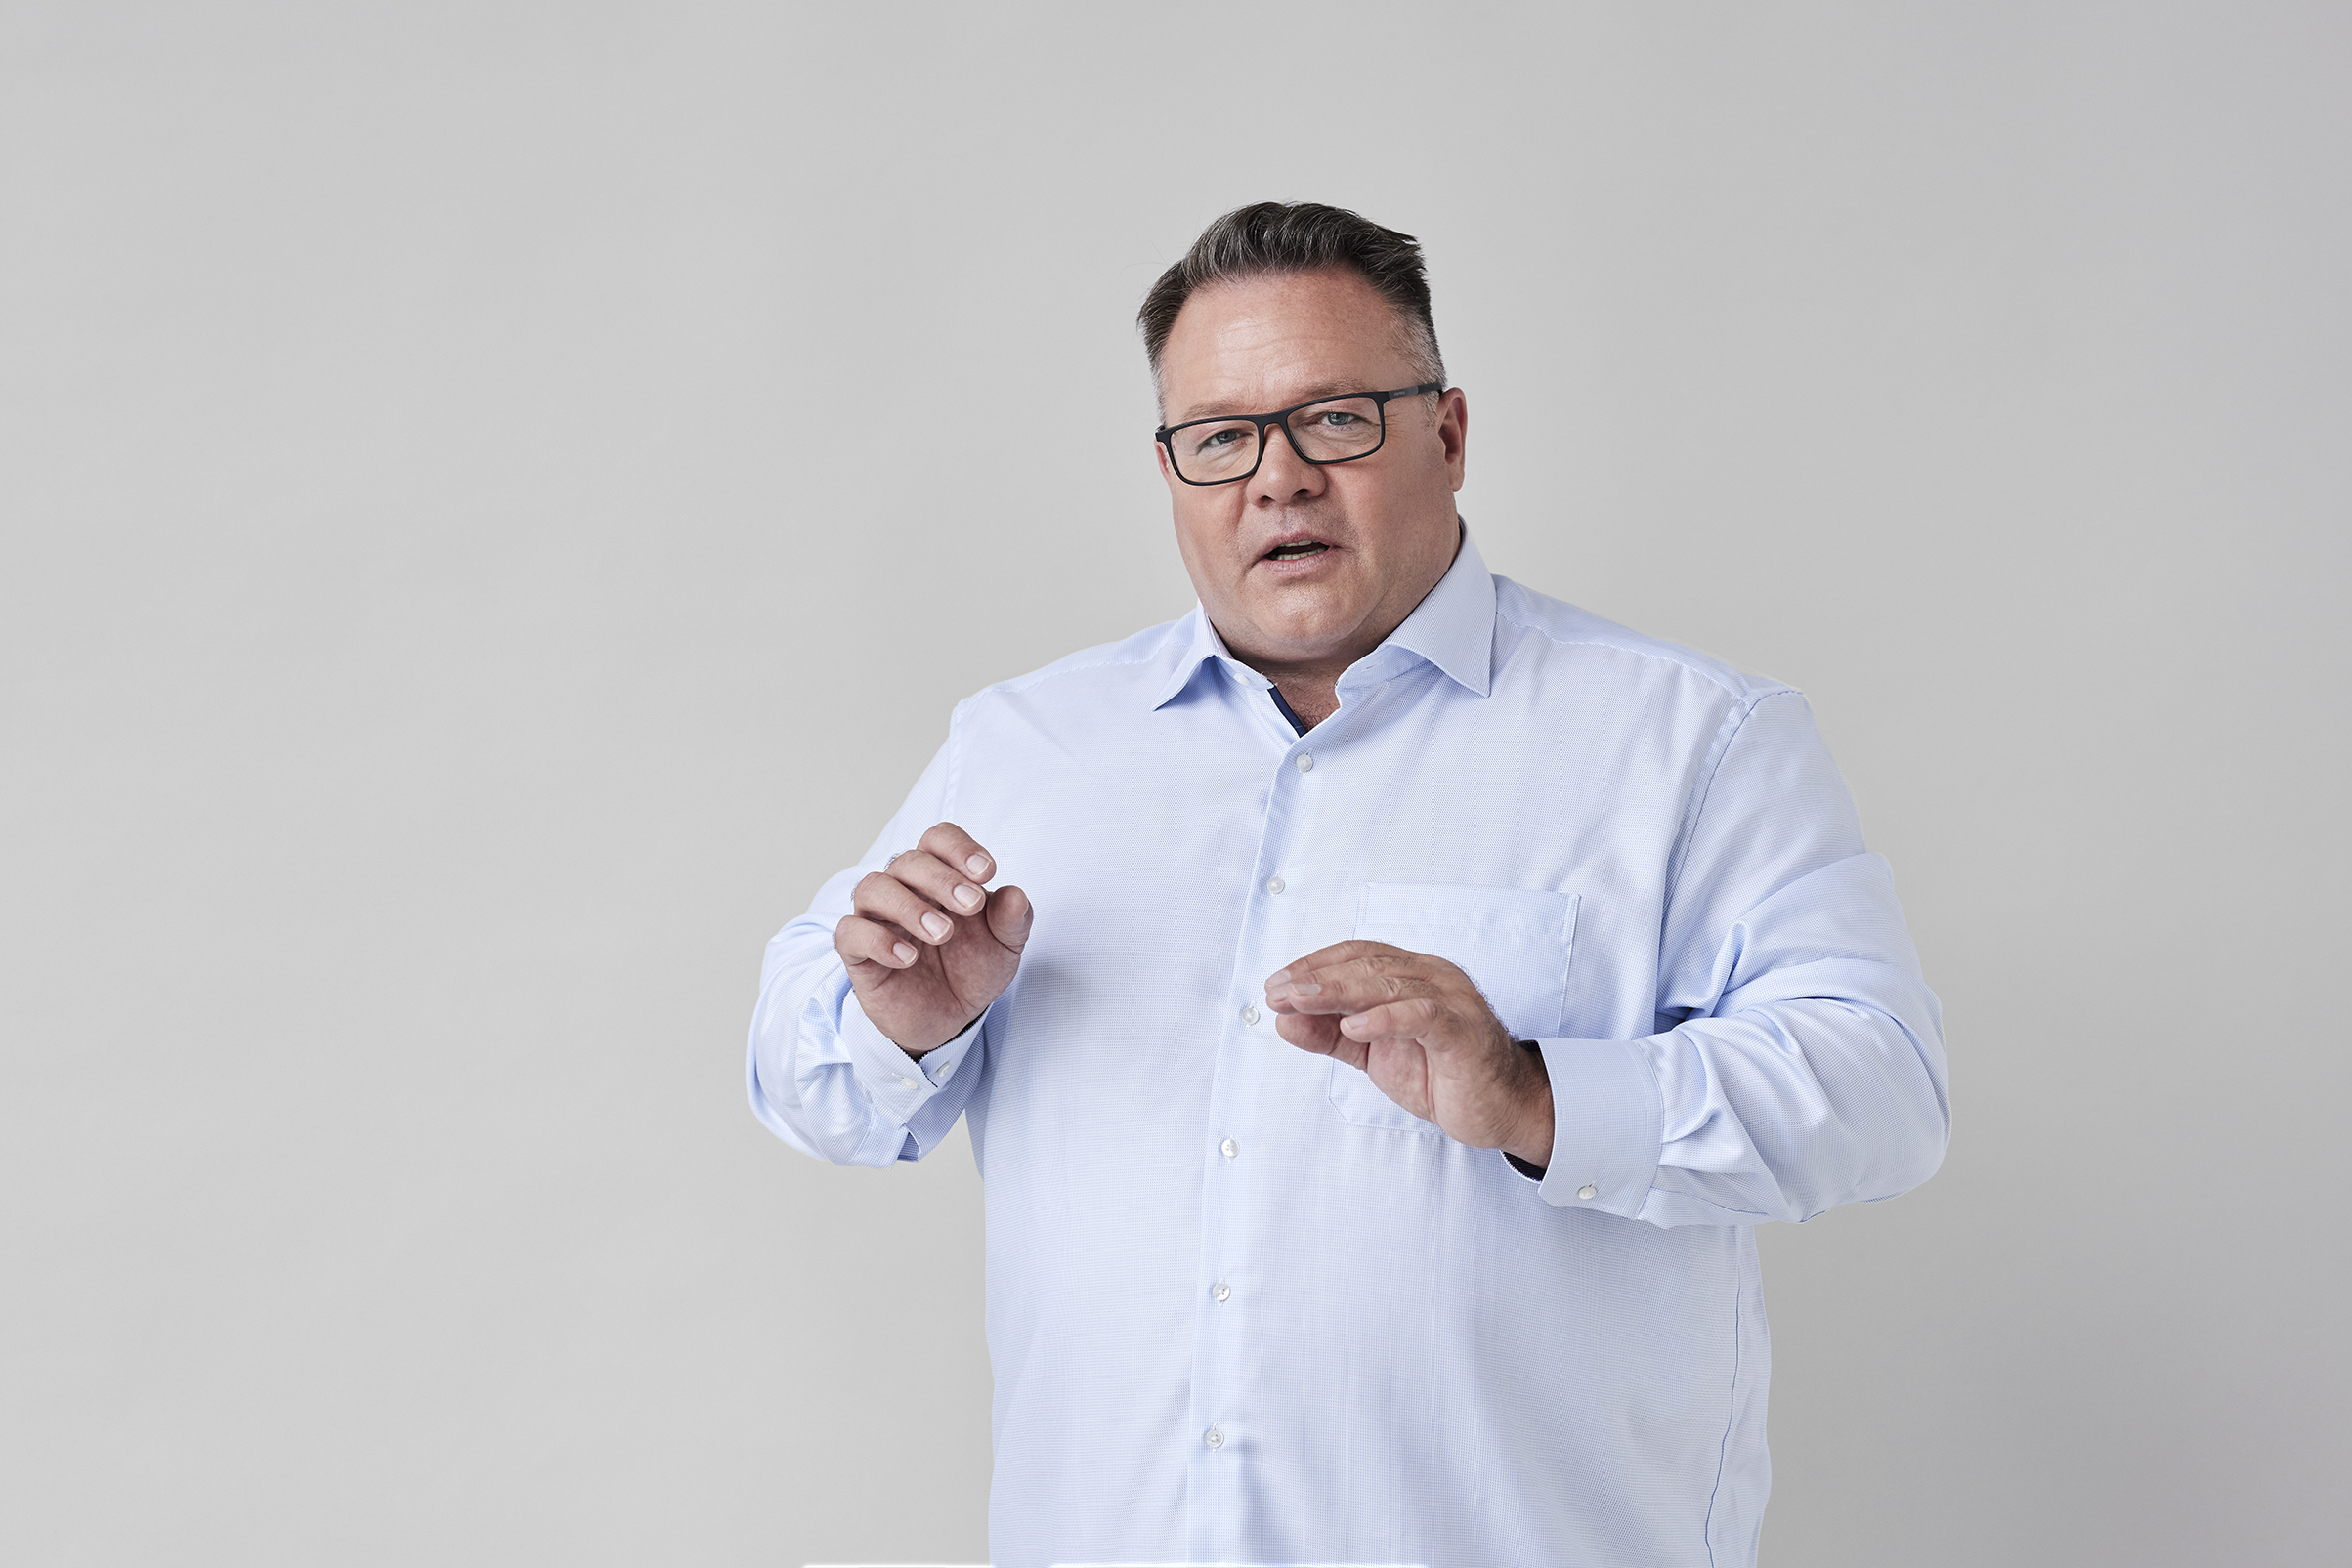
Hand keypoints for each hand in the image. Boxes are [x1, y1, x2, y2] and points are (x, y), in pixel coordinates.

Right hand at [834, 821, 1031, 1056]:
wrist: (951, 1019)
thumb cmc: (972, 970)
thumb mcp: (1005, 947)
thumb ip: (1012, 920)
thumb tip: (1015, 895)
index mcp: (940, 877)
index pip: (938, 839)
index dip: (959, 848)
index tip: (986, 872)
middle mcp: (904, 890)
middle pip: (908, 860)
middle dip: (941, 879)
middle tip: (971, 906)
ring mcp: (877, 920)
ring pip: (872, 888)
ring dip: (909, 906)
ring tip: (942, 934)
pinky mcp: (858, 954)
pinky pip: (850, 933)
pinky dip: (877, 940)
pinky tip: (908, 957)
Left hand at [1266, 940, 1553, 1165]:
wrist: (1500, 1109)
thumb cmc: (1440, 1073)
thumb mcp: (1372, 1054)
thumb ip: (1329, 1036)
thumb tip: (1283, 1020)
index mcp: (1413, 974)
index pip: (1357, 955)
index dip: (1314, 965)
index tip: (1275, 984)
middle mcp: (1433, 977)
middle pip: (1367, 965)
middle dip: (1316, 977)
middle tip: (1278, 993)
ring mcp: (1452, 1001)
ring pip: (1388, 984)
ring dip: (1337, 991)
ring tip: (1300, 1001)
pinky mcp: (1463, 1032)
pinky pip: (1421, 1016)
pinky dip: (1384, 1018)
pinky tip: (1353, 1026)